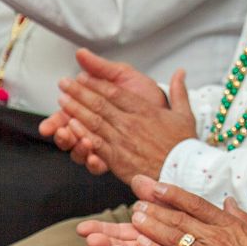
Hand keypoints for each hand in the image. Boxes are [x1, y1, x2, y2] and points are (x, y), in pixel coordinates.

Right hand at [38, 49, 168, 163]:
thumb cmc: (146, 94)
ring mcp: (103, 144)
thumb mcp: (123, 76)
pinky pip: (99, 164)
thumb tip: (81, 53)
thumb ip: (100, 67)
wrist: (169, 110)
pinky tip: (95, 156)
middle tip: (62, 133)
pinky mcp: (116, 157)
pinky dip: (94, 161)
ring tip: (82, 142)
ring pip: (80, 152)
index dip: (55, 122)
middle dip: (62, 137)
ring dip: (77, 148)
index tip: (49, 126)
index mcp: (91, 110)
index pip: (66, 118)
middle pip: (69, 138)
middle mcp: (94, 129)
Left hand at [47, 54, 194, 182]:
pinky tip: (70, 125)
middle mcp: (131, 123)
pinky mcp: (117, 159)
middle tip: (64, 83)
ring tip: (62, 99)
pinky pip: (96, 143)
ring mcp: (123, 141)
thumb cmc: (183, 145)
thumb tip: (180, 71)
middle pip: (100, 104)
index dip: (97, 83)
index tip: (83, 76)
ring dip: (75, 109)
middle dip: (79, 92)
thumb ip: (179, 91)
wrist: (184, 173)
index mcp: (145, 111)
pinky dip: (82, 133)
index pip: (116, 92)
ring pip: (94, 121)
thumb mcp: (184, 114)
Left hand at [122, 177, 246, 245]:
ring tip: (135, 219)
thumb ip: (240, 216)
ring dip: (151, 227)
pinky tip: (142, 245)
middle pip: (180, 218)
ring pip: (173, 237)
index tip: (156, 187)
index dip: (173, 194)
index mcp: (229, 224)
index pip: (196, 203)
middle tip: (138, 204)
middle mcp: (216, 235)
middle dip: (156, 209)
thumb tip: (229, 201)